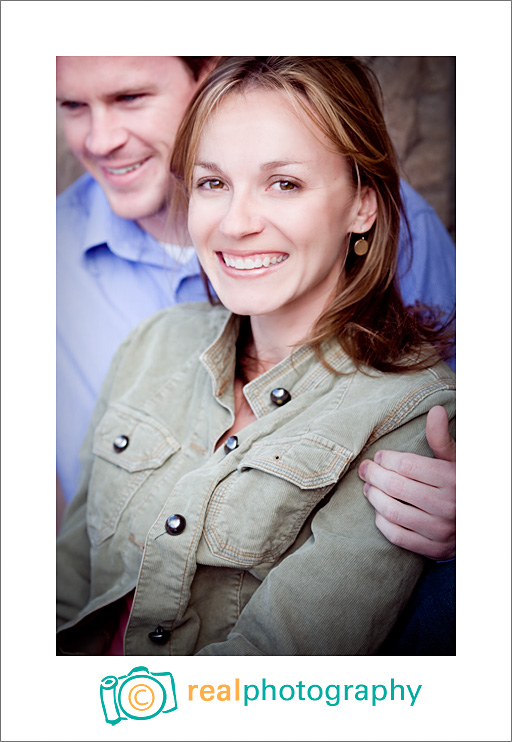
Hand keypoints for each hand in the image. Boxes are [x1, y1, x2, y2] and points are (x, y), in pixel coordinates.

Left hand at [358, 406, 454, 559]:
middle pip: (396, 487)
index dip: (387, 459)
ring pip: (393, 512)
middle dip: (374, 475)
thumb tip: (435, 410)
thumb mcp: (456, 460)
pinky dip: (382, 523)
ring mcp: (440, 530)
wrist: (479, 522)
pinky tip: (379, 512)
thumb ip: (440, 438)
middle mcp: (447, 505)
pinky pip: (398, 536)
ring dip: (374, 498)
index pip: (407, 466)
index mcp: (452, 478)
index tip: (379, 457)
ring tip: (368, 489)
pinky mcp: (433, 549)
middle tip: (366, 470)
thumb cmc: (461, 485)